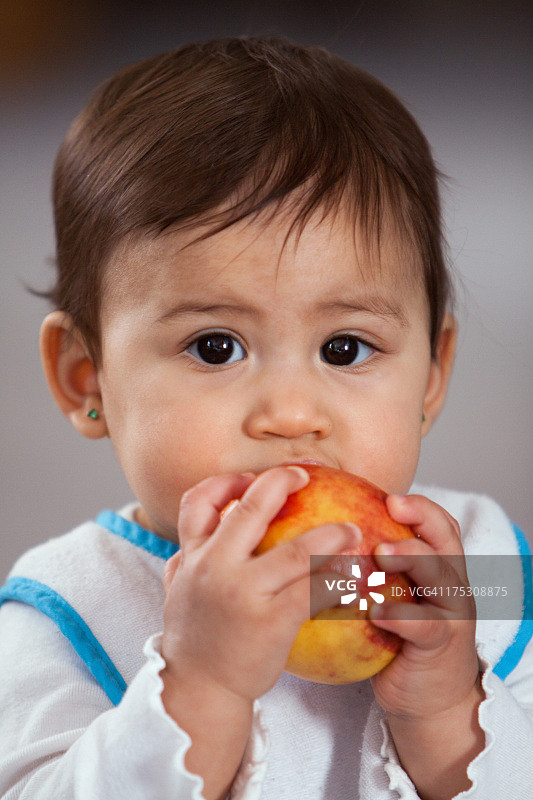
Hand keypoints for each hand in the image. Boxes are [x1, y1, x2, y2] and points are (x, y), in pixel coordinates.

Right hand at [161, 465, 360, 703]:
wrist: (200, 691)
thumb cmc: (196, 638)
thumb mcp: (177, 590)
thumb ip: (186, 558)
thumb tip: (203, 526)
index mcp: (191, 557)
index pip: (198, 501)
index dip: (226, 481)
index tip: (251, 478)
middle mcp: (214, 568)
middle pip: (250, 509)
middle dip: (280, 481)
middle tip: (305, 474)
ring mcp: (243, 594)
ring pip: (295, 551)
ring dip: (330, 534)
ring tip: (351, 529)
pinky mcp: (271, 622)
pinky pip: (312, 591)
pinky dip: (336, 580)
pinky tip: (353, 578)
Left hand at [369, 494, 480, 720]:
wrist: (427, 696)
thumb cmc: (397, 638)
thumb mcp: (389, 596)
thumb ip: (370, 566)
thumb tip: (316, 534)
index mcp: (439, 567)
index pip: (439, 525)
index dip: (419, 507)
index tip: (388, 496)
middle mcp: (451, 584)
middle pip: (445, 541)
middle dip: (420, 520)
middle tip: (387, 510)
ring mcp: (452, 613)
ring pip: (441, 576)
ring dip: (411, 558)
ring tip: (380, 553)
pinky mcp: (442, 644)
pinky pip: (424, 625)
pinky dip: (399, 615)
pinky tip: (373, 611)